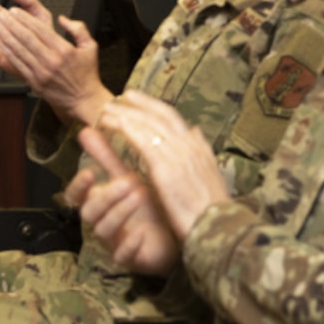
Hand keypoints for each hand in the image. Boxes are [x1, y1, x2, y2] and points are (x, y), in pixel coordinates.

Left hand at [0, 0, 108, 123]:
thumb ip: (78, 29)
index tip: (15, 11)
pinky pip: (19, 65)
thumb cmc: (87, 74)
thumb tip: (62, 19)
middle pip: (26, 38)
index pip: (40, 29)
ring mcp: (42, 72)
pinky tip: (2, 45)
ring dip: (6, 36)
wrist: (84, 99)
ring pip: (20, 50)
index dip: (25, 18)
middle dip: (11, 24)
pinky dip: (9, 53)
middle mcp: (51, 60)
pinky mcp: (35, 82)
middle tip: (1, 14)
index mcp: (64, 49)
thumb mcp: (91, 46)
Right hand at [69, 125, 179, 275]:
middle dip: (106, 196)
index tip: (90, 172)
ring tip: (140, 195)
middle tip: (129, 181)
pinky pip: (122, 256)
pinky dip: (129, 244)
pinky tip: (140, 232)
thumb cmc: (148, 203)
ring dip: (119, 212)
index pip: (75, 196)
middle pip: (89, 213)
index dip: (78, 186)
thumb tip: (85, 130)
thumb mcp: (127, 176)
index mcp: (98, 201)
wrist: (175, 232)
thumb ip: (106, 157)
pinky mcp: (131, 259)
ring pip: (103, 231)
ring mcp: (114, 242)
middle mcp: (102, 222)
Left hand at [96, 89, 229, 241]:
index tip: (136, 98)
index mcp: (198, 146)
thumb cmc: (211, 208)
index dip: (152, 106)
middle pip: (160, 115)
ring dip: (126, 114)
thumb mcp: (210, 174)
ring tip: (107, 110)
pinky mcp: (165, 167)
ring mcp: (177, 154)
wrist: (217, 227)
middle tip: (120, 96)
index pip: (172, 117)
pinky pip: (142, 140)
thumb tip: (196, 130)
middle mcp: (188, 144)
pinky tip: (112, 124)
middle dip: (138, 103)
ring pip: (147, 124)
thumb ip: (201, 150)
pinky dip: (126, 128)